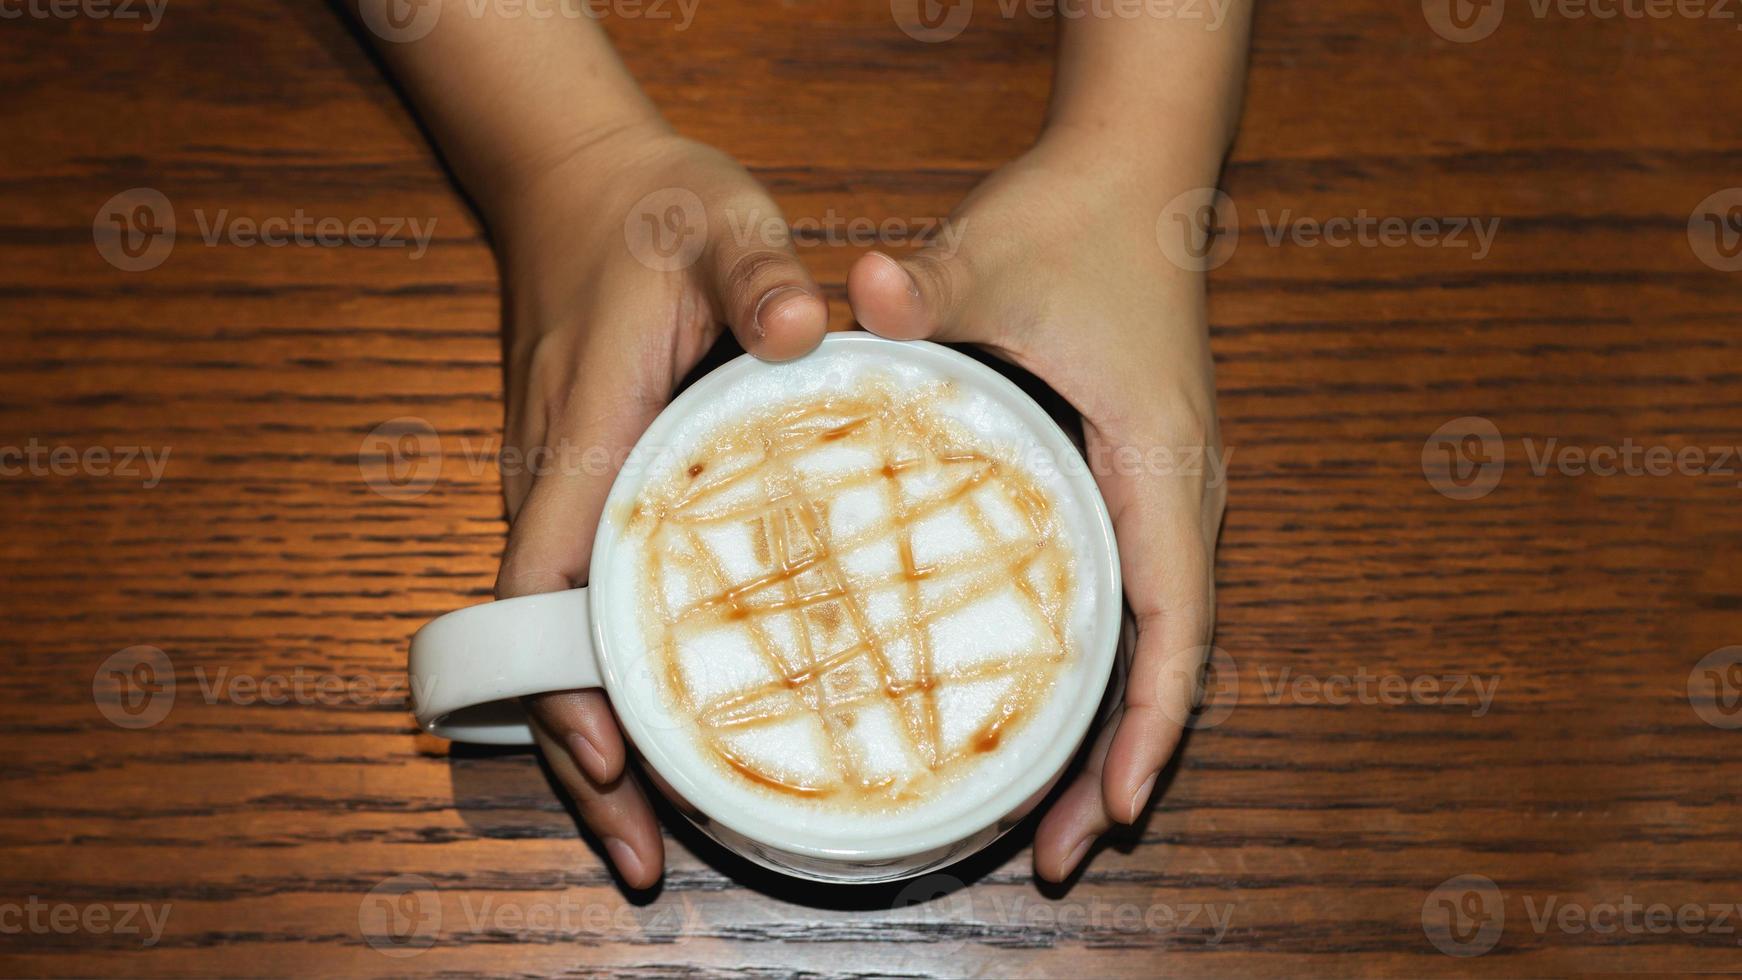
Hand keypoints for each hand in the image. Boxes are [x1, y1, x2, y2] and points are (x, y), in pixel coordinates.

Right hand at [491, 121, 827, 886]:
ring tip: (657, 828)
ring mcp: (562, 489)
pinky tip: (676, 716)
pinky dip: (614, 674)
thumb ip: (760, 272)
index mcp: (583, 435)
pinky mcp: (585, 486)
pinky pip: (588, 600)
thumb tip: (804, 330)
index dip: (563, 685)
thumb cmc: (646, 210)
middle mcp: (554, 481)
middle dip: (581, 756)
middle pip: (543, 645)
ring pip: (562, 636)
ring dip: (596, 729)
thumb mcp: (717, 221)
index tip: (608, 764)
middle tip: (643, 856)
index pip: (546, 584)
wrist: (574, 179)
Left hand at [846, 134, 1226, 881]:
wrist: (1132, 178)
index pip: (1173, 621)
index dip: (1149, 725)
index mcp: (1159, 462)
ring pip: (1150, 642)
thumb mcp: (988, 256)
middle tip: (1053, 855)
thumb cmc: (1074, 224)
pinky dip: (1095, 671)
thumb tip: (854, 292)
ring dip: (1108, 730)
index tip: (1112, 812)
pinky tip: (1039, 710)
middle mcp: (1179, 494)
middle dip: (1119, 764)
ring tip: (1047, 821)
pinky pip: (1125, 602)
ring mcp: (1161, 494)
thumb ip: (925, 285)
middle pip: (1168, 662)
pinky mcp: (1131, 486)